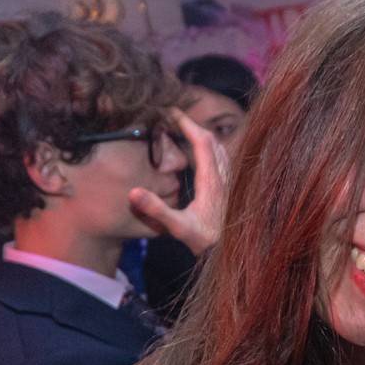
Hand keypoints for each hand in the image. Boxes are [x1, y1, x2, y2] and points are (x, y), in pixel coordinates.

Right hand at [129, 108, 233, 255]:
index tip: (172, 111)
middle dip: (193, 125)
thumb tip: (133, 192)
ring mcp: (229, 183)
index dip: (187, 123)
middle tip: (174, 118)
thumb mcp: (177, 227)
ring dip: (203, 136)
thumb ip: (156, 210)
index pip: (202, 141)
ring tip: (185, 130)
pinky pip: (222, 160)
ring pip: (220, 149)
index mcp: (211, 181)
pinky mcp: (230, 189)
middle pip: (212, 140)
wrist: (230, 253)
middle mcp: (223, 177)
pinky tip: (202, 153)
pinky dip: (210, 149)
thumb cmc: (204, 242)